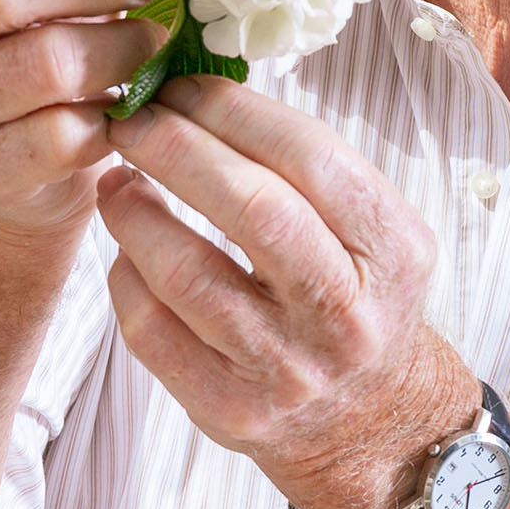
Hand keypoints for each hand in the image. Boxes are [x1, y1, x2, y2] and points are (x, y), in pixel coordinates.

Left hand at [98, 77, 476, 508]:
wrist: (372, 424)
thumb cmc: (355, 297)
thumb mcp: (372, 232)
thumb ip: (305, 170)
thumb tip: (197, 91)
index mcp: (393, 250)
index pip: (309, 156)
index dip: (232, 109)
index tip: (179, 84)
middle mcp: (348, 314)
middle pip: (252, 208)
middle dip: (176, 147)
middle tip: (131, 118)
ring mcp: (288, 370)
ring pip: (188, 274)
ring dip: (135, 212)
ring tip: (116, 181)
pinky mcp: (233, 412)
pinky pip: (153, 333)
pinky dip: (126, 278)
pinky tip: (126, 251)